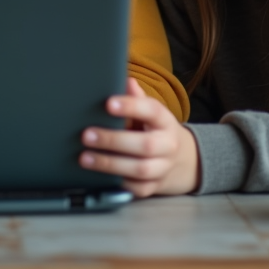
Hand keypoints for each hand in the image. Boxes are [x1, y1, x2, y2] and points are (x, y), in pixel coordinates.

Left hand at [79, 77, 199, 196]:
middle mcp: (168, 145)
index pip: (152, 110)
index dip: (131, 107)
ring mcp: (163, 168)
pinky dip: (116, 182)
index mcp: (165, 122)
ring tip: (84, 157)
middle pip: (145, 145)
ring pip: (139, 169)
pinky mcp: (153, 187)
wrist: (183, 161)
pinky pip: (135, 188)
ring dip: (109, 164)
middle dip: (114, 140)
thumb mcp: (151, 113)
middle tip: (87, 135)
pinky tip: (97, 175)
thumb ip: (136, 99)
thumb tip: (125, 81)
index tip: (108, 103)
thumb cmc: (156, 131)